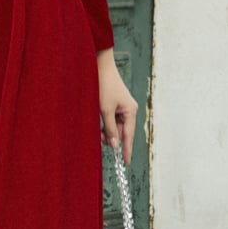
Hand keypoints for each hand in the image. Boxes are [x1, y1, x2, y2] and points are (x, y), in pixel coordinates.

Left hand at [97, 51, 137, 165]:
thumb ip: (110, 129)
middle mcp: (129, 109)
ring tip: (96, 130)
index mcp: (131, 111)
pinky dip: (105, 123)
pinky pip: (111, 119)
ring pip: (115, 126)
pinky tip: (98, 123)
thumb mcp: (104, 110)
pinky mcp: (115, 104)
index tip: (125, 162)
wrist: (99, 66)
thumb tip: (115, 145)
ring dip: (106, 131)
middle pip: (121, 131)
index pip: (128, 135)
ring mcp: (122, 107)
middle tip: (99, 139)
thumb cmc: (103, 86)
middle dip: (110, 137)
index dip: (126, 150)